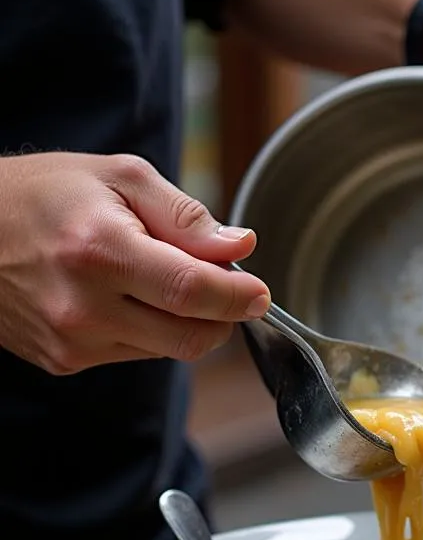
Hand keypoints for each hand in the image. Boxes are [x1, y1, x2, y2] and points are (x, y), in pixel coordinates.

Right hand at [0, 152, 270, 374]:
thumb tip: (240, 248)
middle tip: (223, 285)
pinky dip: (152, 331)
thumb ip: (187, 216)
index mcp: (99, 250)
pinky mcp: (64, 361)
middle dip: (223, 315)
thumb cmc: (44, 193)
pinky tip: (126, 298)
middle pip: (191, 337)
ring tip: (159, 279)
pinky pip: (137, 355)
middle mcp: (83, 305)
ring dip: (187, 322)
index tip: (260, 292)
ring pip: (169, 350)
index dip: (239, 296)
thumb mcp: (120, 178)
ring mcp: (71, 341)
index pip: (193, 291)